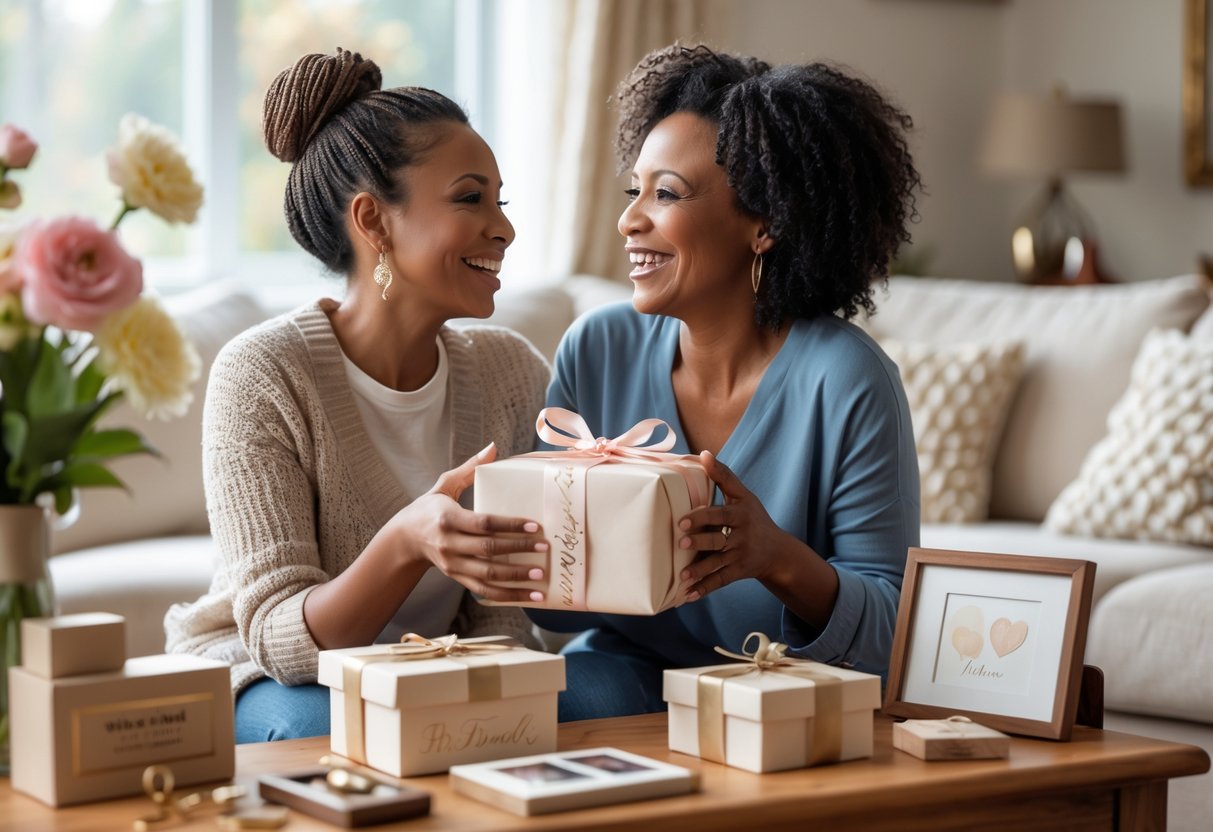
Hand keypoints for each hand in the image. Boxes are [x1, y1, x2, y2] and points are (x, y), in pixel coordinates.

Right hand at [393, 443, 548, 602]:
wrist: (405, 538)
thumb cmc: (429, 507)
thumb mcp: (445, 485)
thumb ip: (469, 468)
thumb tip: (493, 447)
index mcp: (447, 519)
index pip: (483, 524)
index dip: (510, 525)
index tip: (534, 526)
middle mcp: (449, 544)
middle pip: (488, 550)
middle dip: (518, 550)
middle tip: (545, 548)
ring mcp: (453, 565)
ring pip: (488, 576)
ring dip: (516, 578)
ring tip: (541, 577)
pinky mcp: (457, 578)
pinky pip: (485, 591)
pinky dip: (508, 596)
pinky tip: (530, 597)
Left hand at [677, 450, 793, 601]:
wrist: (777, 551)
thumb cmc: (754, 517)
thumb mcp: (743, 495)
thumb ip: (723, 476)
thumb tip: (704, 453)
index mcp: (740, 514)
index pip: (720, 515)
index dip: (702, 517)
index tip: (682, 520)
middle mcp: (741, 536)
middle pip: (718, 540)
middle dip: (700, 543)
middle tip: (680, 544)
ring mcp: (740, 556)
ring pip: (718, 565)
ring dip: (699, 571)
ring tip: (682, 576)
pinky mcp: (738, 573)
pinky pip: (720, 582)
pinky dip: (704, 589)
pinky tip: (687, 596)